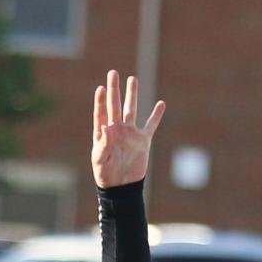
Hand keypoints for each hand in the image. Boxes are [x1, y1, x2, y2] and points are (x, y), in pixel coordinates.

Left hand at [92, 70, 164, 188]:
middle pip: (115, 106)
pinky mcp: (142, 141)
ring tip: (132, 79)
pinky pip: (151, 125)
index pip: (101, 113)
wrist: (122, 189)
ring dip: (132, 94)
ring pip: (131, 109)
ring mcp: (130, 134)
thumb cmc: (106, 176)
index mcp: (103, 134)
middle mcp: (117, 130)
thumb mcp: (100, 162)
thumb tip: (106, 126)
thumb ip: (102, 144)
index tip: (101, 89)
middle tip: (113, 72)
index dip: (101, 101)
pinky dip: (156, 115)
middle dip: (114, 89)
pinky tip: (161, 104)